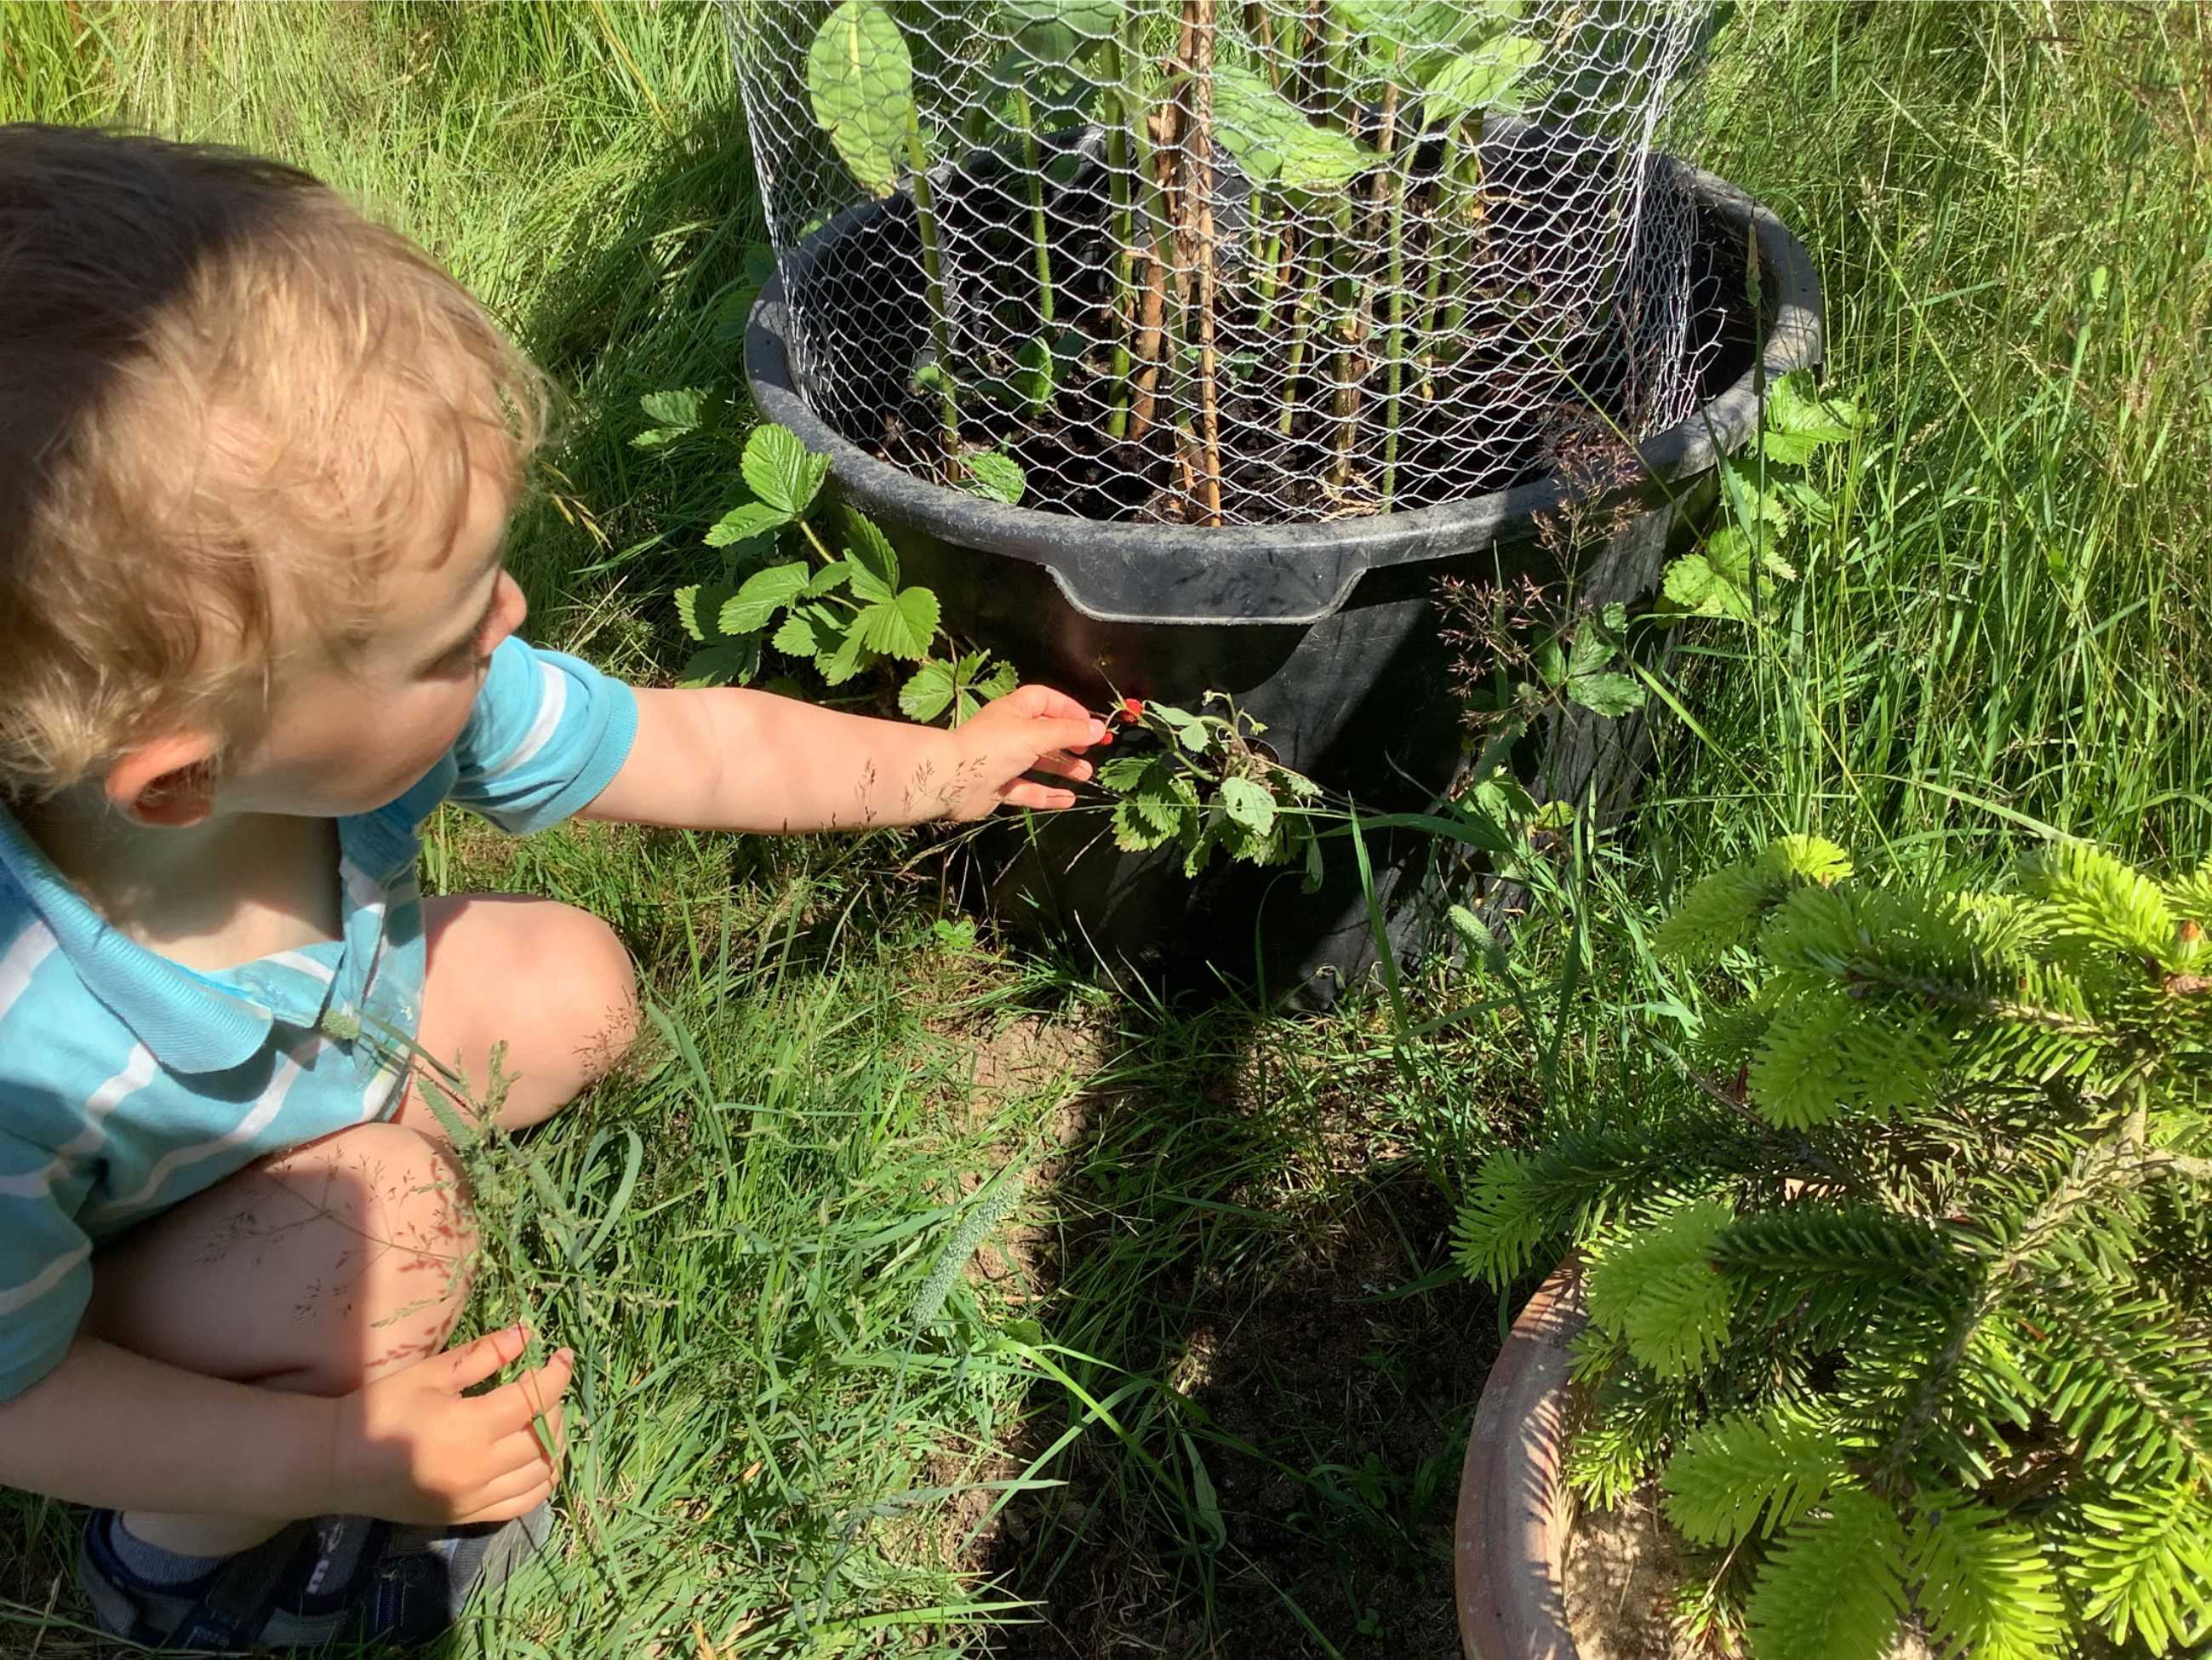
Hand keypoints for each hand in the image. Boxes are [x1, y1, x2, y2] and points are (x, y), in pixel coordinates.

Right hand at [326, 1325, 571, 1524]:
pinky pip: (522, 1504)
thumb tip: (527, 1333)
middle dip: (555, 1405)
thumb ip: (483, 1355)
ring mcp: (475, 1499)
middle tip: (545, 1384)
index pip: (534, 1400)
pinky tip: (540, 1459)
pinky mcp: (468, 1516)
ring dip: (554, 1443)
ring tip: (544, 1418)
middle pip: (544, 1437)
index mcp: (469, 1428)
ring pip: (541, 1474)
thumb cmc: (381, 1410)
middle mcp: (479, 1469)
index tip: (563, 1355)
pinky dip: (541, 1481)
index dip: (557, 1374)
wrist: (336, 1464)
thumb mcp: (431, 1375)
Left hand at [939, 685, 1107, 819]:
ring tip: (1086, 775)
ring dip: (1062, 767)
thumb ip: (1069, 733)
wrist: (952, 779)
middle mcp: (1009, 733)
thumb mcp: (1036, 734)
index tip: (1091, 724)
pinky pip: (1027, 789)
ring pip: (1038, 762)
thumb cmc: (994, 747)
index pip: (1045, 701)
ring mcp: (1003, 761)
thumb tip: (1099, 728)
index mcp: (1014, 711)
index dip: (1069, 709)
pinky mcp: (998, 787)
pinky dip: (1047, 794)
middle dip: (1069, 742)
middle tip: (1090, 752)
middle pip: (1045, 733)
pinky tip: (1068, 800)